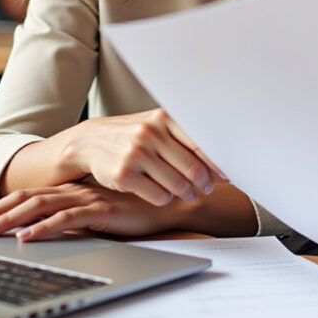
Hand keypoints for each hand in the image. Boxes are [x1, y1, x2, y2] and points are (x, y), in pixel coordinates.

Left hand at [0, 182, 191, 240]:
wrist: (171, 199)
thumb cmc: (139, 207)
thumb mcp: (101, 211)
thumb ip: (80, 214)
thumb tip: (53, 228)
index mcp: (73, 189)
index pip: (29, 195)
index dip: (3, 205)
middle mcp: (75, 191)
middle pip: (26, 199)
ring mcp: (87, 198)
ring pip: (39, 207)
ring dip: (10, 220)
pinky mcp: (101, 209)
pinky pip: (65, 219)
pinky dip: (43, 228)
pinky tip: (27, 237)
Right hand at [61, 109, 226, 207]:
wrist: (89, 142)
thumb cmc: (131, 135)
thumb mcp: (154, 125)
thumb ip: (183, 137)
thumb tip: (219, 158)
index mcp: (162, 118)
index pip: (201, 143)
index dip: (217, 162)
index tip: (228, 173)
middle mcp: (150, 134)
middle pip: (193, 168)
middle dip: (205, 182)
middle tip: (208, 188)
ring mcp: (136, 155)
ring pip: (178, 185)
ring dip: (188, 193)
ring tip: (190, 194)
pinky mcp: (124, 176)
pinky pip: (159, 196)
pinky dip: (166, 198)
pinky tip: (165, 194)